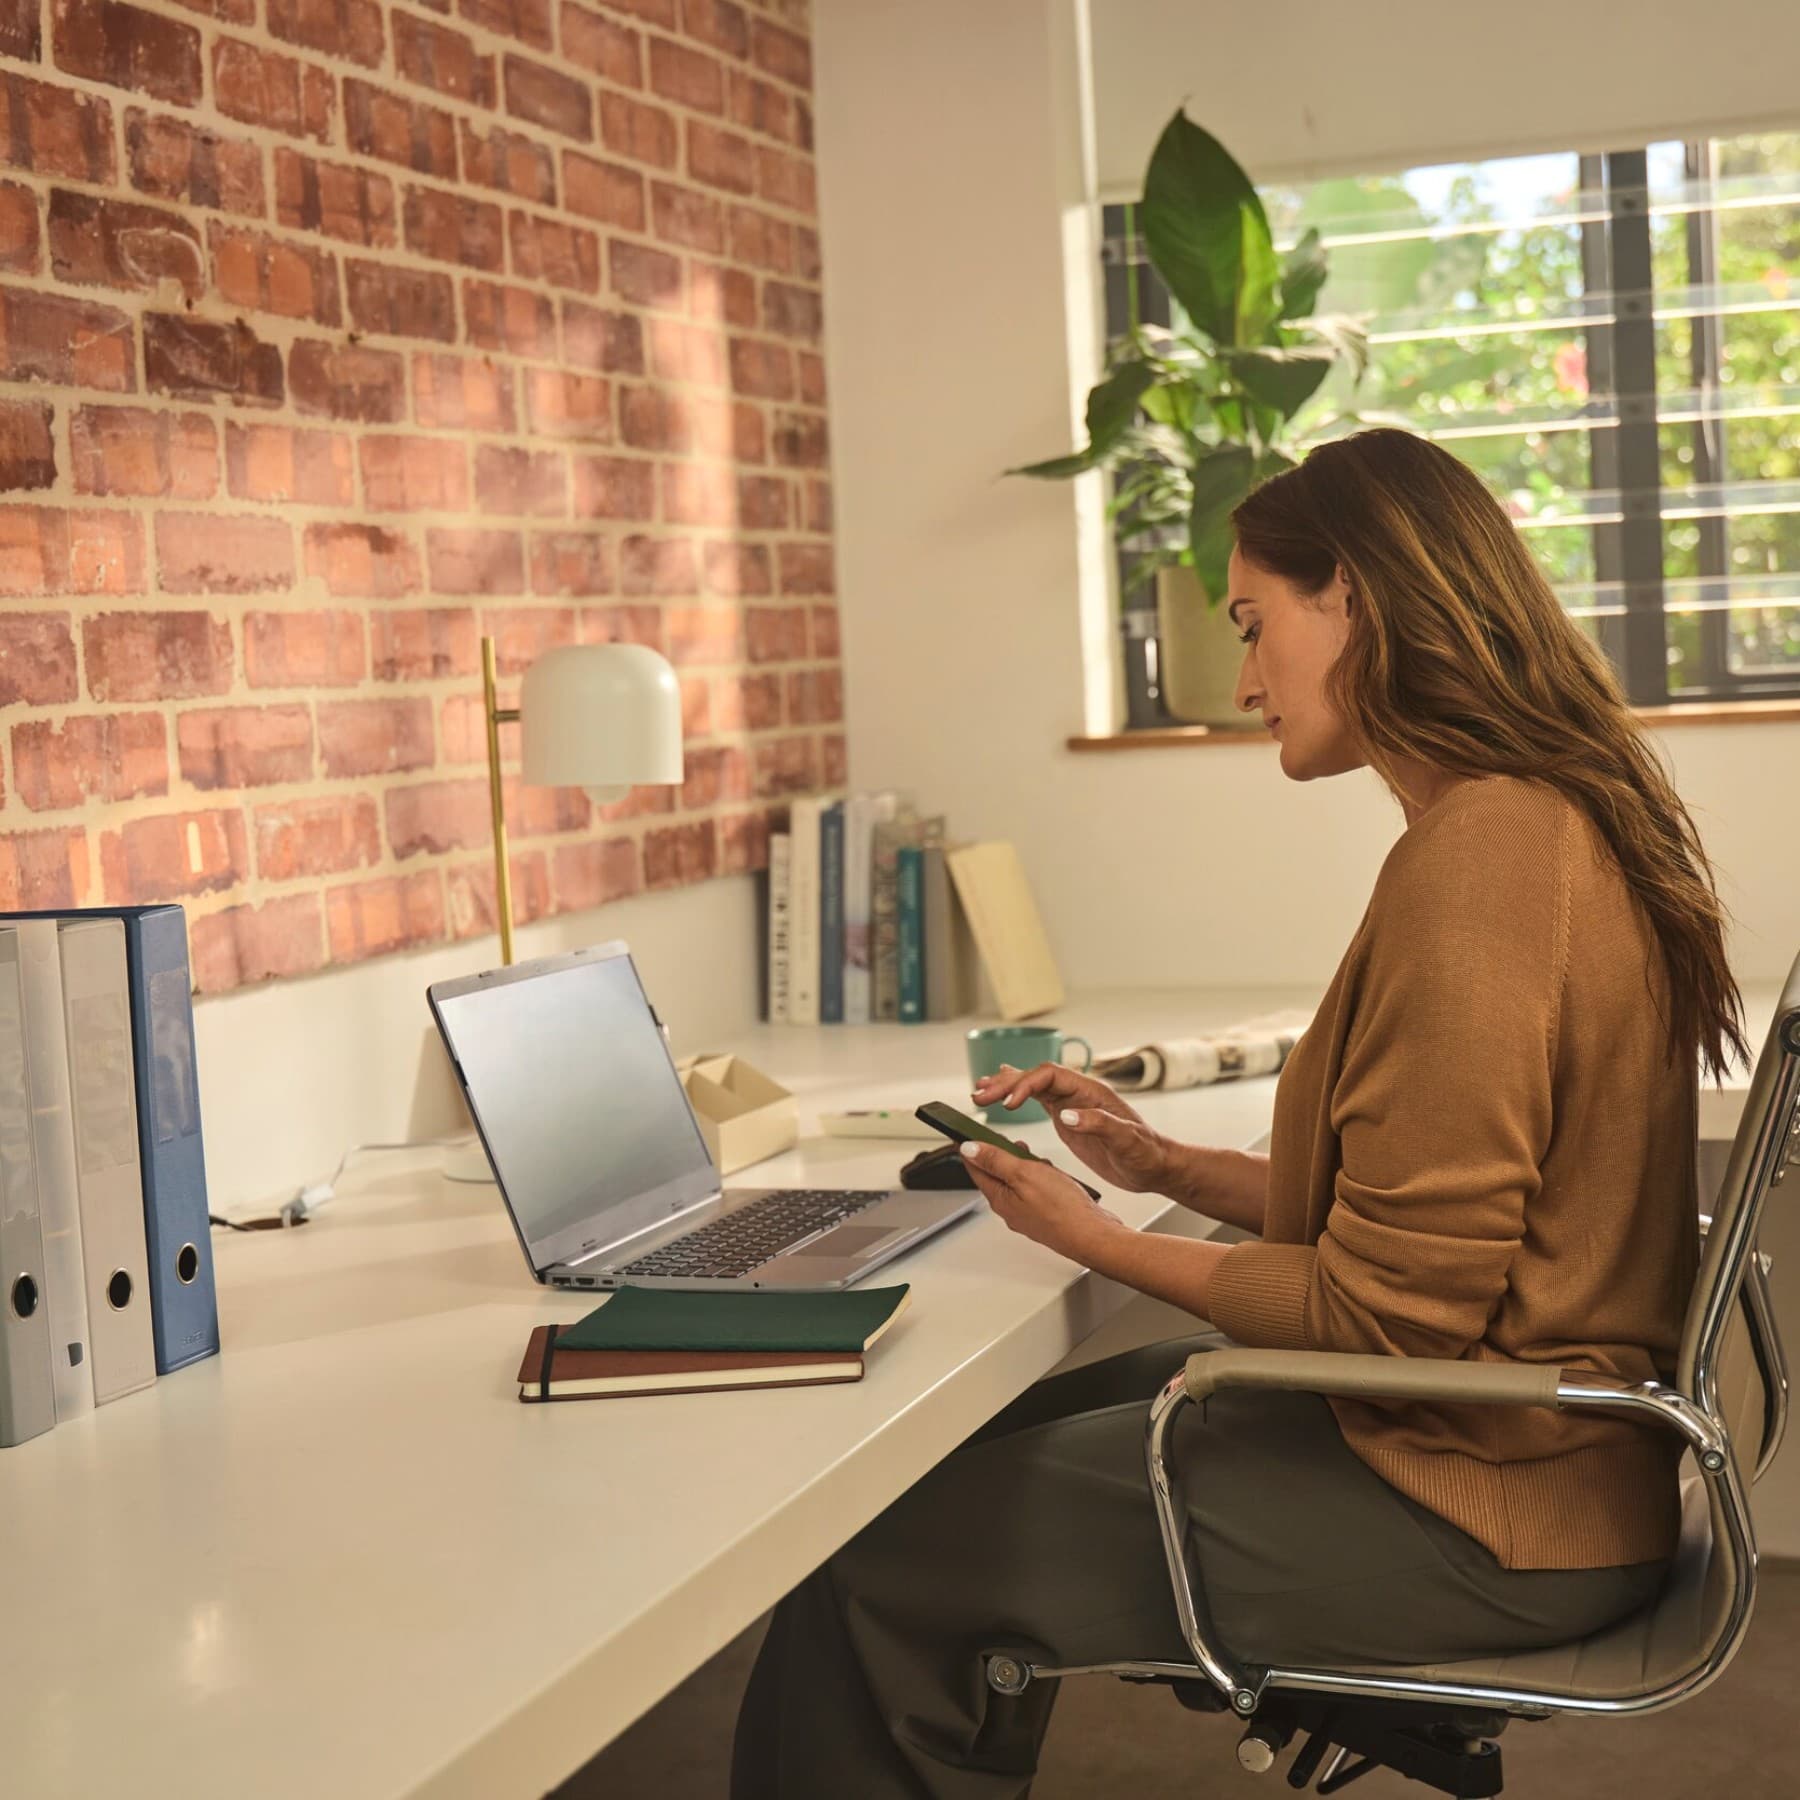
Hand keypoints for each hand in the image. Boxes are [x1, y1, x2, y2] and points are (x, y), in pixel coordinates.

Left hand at [957, 1140, 1122, 1262]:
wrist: (1093, 1236)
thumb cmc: (1062, 1210)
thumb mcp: (1024, 1174)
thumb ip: (995, 1160)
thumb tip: (968, 1149)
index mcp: (1000, 1199)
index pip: (975, 1169)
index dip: (972, 1149)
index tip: (968, 1134)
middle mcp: (1011, 1209)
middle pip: (997, 1175)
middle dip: (1004, 1155)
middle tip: (1012, 1142)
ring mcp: (1029, 1214)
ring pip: (1019, 1182)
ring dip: (1027, 1166)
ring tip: (1039, 1160)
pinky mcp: (1046, 1215)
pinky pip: (1037, 1191)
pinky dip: (1042, 1178)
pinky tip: (1055, 1176)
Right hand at [971, 1062, 1171, 1194]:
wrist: (1155, 1166)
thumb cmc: (1146, 1153)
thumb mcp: (1126, 1140)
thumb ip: (1098, 1124)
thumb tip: (1066, 1115)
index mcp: (1091, 1091)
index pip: (1049, 1075)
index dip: (1025, 1084)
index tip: (1008, 1103)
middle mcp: (1078, 1092)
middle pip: (1035, 1077)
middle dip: (1006, 1084)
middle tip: (979, 1095)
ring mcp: (1072, 1103)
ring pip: (1032, 1086)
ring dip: (1006, 1088)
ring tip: (979, 1091)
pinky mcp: (1067, 1117)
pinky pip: (1037, 1099)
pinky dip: (1017, 1097)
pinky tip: (1003, 1097)